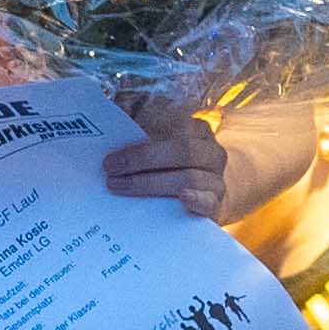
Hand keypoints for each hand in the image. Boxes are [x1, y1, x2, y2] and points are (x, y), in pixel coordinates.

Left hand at [105, 94, 314, 221]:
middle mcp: (212, 153)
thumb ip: (140, 137)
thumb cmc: (172, 169)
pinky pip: (209, 202)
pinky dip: (196, 200)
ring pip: (189, 178)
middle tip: (111, 170)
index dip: (141, 145)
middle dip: (142, 160)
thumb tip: (111, 123)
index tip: (111, 157)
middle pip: (182, 152)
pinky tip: (182, 198)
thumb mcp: (160, 146)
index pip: (174, 129)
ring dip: (151, 183)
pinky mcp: (216, 206)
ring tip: (121, 187)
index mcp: (198, 131)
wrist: (202, 196)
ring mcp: (217, 180)